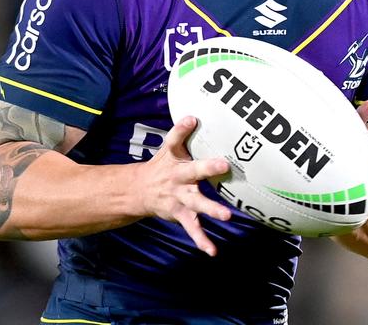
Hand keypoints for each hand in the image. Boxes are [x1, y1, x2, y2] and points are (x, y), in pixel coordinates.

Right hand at [135, 115, 230, 255]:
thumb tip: (193, 115)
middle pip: (192, 172)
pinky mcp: (181, 215)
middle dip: (207, 168)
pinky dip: (202, 240)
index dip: (182, 129)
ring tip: (227, 216)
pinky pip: (192, 229)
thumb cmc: (162, 167)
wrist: (140, 193)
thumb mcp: (168, 149)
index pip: (175, 141)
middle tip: (224, 164)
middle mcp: (177, 178)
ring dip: (212, 209)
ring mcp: (179, 198)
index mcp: (174, 159)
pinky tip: (212, 251)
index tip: (192, 120)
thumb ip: (180, 133)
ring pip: (196, 203)